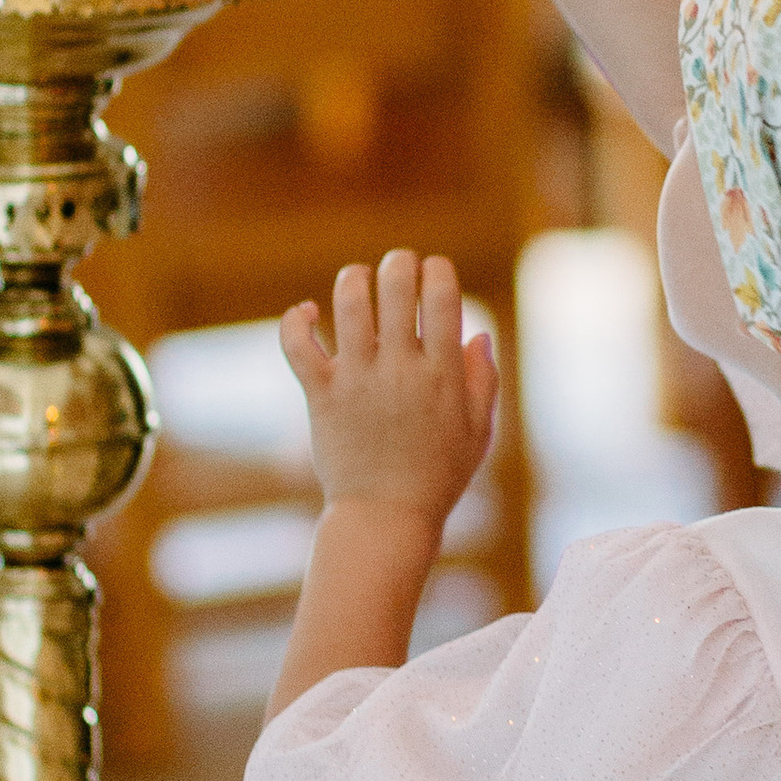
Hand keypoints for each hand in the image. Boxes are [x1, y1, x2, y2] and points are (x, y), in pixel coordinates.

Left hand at [282, 249, 498, 535]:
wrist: (386, 517)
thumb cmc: (439, 476)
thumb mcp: (479, 430)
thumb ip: (484, 379)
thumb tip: (478, 333)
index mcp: (443, 372)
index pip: (441, 294)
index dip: (437, 269)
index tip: (434, 274)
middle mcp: (400, 368)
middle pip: (395, 285)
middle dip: (399, 262)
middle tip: (399, 268)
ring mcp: (357, 379)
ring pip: (349, 302)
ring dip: (354, 278)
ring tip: (359, 281)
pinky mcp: (322, 394)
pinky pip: (298, 343)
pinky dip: (296, 320)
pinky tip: (307, 312)